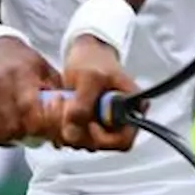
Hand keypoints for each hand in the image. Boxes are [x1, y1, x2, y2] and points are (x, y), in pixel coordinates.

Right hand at [0, 37, 63, 146]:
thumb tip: (68, 121)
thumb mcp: (44, 69)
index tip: (54, 129)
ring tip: (28, 127)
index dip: (44, 126)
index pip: (31, 110)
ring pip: (3, 133)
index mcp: (20, 71)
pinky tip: (13, 125)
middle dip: (34, 134)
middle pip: (17, 126)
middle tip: (44, 132)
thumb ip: (56, 94)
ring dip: (20, 137)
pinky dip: (6, 136)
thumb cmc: (20, 61)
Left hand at [60, 35, 139, 150]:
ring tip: (65, 107)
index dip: (103, 138)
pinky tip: (62, 112)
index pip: (122, 141)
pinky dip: (68, 128)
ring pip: (88, 142)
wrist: (85, 50)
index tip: (88, 123)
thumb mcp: (87, 79)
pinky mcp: (91, 121)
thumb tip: (73, 134)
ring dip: (72, 131)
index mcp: (131, 109)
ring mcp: (105, 122)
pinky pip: (79, 135)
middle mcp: (121, 119)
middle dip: (82, 134)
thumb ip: (81, 106)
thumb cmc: (93, 59)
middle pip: (103, 145)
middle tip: (69, 115)